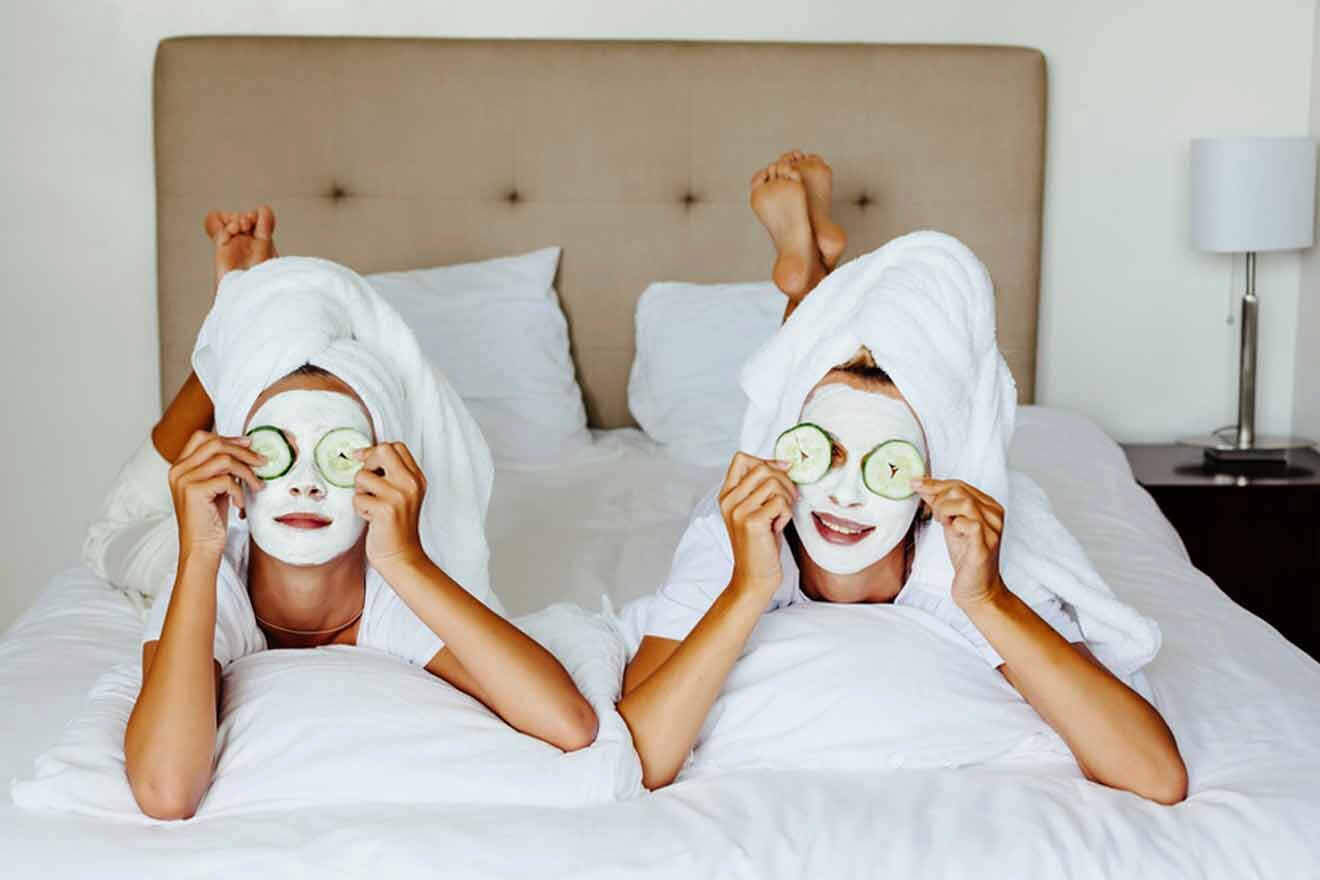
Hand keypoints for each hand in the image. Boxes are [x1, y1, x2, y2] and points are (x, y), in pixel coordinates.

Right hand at [168, 430, 264, 558]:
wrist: (201, 548)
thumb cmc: (210, 519)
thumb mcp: (215, 487)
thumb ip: (221, 467)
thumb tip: (246, 446)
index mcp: (180, 466)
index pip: (202, 437)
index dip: (228, 438)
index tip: (248, 444)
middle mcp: (178, 470)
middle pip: (215, 444)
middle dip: (243, 451)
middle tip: (262, 462)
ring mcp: (184, 480)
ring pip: (225, 460)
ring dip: (247, 472)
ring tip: (256, 485)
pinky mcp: (193, 491)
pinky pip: (227, 480)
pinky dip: (239, 491)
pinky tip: (239, 504)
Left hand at [352, 442, 426, 571]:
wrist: (401, 556)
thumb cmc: (397, 526)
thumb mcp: (404, 495)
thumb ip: (392, 474)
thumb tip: (362, 453)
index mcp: (417, 478)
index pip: (396, 446)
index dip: (376, 451)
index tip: (365, 460)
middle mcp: (411, 484)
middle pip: (382, 450)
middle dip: (367, 463)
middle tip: (368, 482)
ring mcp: (399, 496)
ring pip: (362, 476)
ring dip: (360, 491)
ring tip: (371, 505)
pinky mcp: (385, 510)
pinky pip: (358, 497)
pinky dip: (359, 508)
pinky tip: (370, 518)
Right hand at [718, 452, 796, 596]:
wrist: (753, 577)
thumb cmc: (759, 544)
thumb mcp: (754, 511)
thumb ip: (760, 489)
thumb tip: (784, 464)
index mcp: (726, 495)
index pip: (741, 458)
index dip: (767, 461)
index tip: (782, 472)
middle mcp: (729, 500)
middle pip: (762, 467)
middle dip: (783, 480)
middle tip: (787, 500)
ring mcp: (738, 510)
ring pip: (773, 483)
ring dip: (786, 498)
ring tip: (780, 515)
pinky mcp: (752, 522)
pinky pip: (780, 502)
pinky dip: (786, 513)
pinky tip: (778, 527)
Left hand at [910, 477, 1005, 607]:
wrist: (977, 588)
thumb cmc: (966, 556)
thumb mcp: (950, 524)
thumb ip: (940, 504)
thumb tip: (922, 484)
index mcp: (988, 506)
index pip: (959, 484)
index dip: (934, 483)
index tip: (915, 483)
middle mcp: (994, 515)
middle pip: (960, 489)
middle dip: (938, 499)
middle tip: (935, 516)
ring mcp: (992, 530)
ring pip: (965, 503)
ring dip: (944, 510)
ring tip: (942, 523)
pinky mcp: (985, 545)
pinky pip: (970, 524)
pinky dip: (954, 525)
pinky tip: (952, 532)